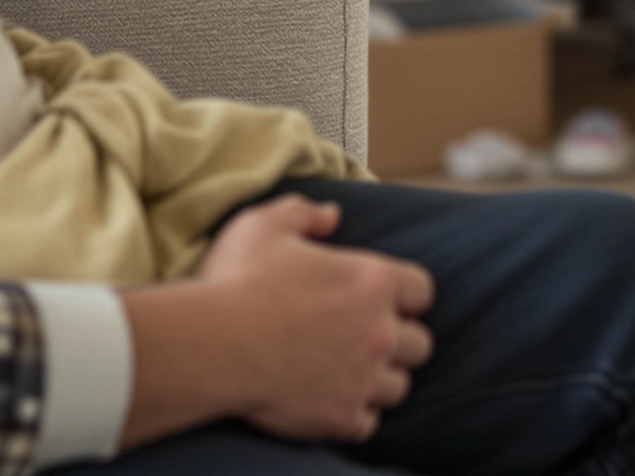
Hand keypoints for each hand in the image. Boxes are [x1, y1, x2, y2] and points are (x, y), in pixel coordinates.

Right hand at [197, 196, 433, 442]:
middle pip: (420, 343)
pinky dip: (355, 411)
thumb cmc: (238, 280)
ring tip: (348, 367)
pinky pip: (369, 422)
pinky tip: (330, 396)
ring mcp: (363, 380)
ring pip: (399, 386)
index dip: (405, 293)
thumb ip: (303, 213)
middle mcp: (379, 332)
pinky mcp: (342, 417)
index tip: (381, 296)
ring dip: (379, 377)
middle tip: (363, 334)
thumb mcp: (264, 225)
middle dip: (398, 338)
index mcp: (370, 281)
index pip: (422, 290)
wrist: (212, 345)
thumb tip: (331, 213)